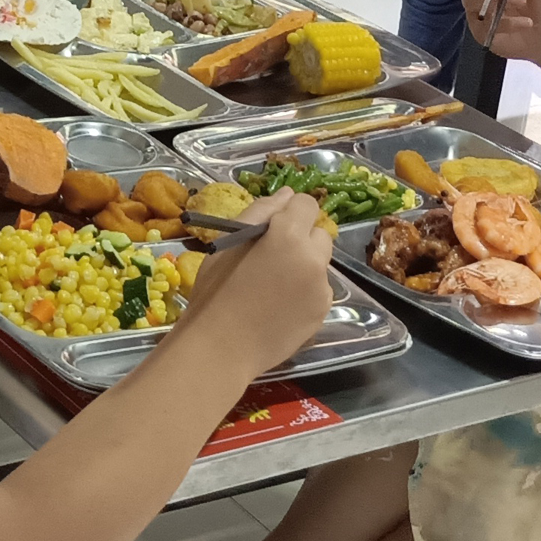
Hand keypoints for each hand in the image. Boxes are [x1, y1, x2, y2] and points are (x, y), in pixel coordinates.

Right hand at [180, 190, 335, 377]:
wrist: (222, 346)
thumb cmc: (217, 290)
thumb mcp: (230, 242)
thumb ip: (262, 211)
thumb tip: (287, 194)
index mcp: (288, 235)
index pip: (306, 204)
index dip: (289, 212)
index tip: (272, 228)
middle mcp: (313, 259)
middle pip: (319, 233)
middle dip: (300, 239)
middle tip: (271, 257)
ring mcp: (321, 288)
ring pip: (319, 264)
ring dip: (303, 266)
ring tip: (272, 286)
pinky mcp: (322, 313)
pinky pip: (318, 290)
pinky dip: (304, 291)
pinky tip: (279, 306)